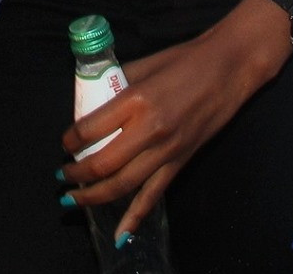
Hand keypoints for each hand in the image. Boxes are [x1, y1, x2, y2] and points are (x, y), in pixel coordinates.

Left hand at [58, 0, 292, 238]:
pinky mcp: (181, 161)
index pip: (90, 129)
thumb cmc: (185, 59)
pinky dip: (135, 217)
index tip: (66, 143)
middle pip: (102, 164)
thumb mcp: (144, 64)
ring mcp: (167, 149)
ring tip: (74, 199)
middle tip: (62, 176)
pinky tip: (119, 233)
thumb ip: (117, 84)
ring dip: (94, 196)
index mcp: (136, 100)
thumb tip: (93, 102)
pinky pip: (154, 194)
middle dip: (76, 174)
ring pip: (123, 184)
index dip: (70, 140)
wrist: (230, 67)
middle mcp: (150, 129)